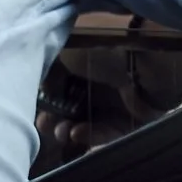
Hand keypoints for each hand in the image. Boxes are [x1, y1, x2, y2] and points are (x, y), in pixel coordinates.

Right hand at [35, 61, 181, 166]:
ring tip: (62, 132)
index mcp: (86, 56)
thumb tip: (43, 89)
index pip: (60, 82)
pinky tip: (77, 134)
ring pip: (88, 121)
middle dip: (55, 118)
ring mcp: (118, 99)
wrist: (146, 60)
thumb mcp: (66, 50)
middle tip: (45, 125)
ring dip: (70, 128)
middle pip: (72, 105)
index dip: (47, 98)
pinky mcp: (132, 118)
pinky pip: (108, 130)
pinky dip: (91, 134)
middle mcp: (101, 77)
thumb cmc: (102, 47)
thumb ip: (50, 71)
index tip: (35, 108)